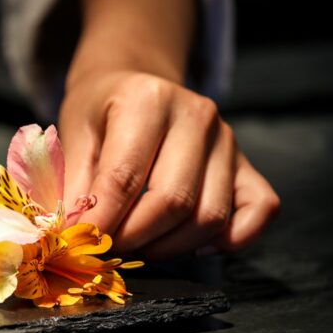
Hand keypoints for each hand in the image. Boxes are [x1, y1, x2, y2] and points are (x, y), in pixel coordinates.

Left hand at [59, 70, 278, 258]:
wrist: (135, 84)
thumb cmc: (101, 112)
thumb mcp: (73, 135)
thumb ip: (73, 185)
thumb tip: (72, 236)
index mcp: (148, 100)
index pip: (124, 178)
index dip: (100, 223)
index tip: (80, 246)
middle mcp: (197, 116)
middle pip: (173, 202)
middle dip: (134, 239)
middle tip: (108, 248)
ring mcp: (228, 141)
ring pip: (210, 217)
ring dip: (171, 247)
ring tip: (139, 245)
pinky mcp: (248, 164)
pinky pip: (260, 210)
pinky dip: (232, 239)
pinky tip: (194, 245)